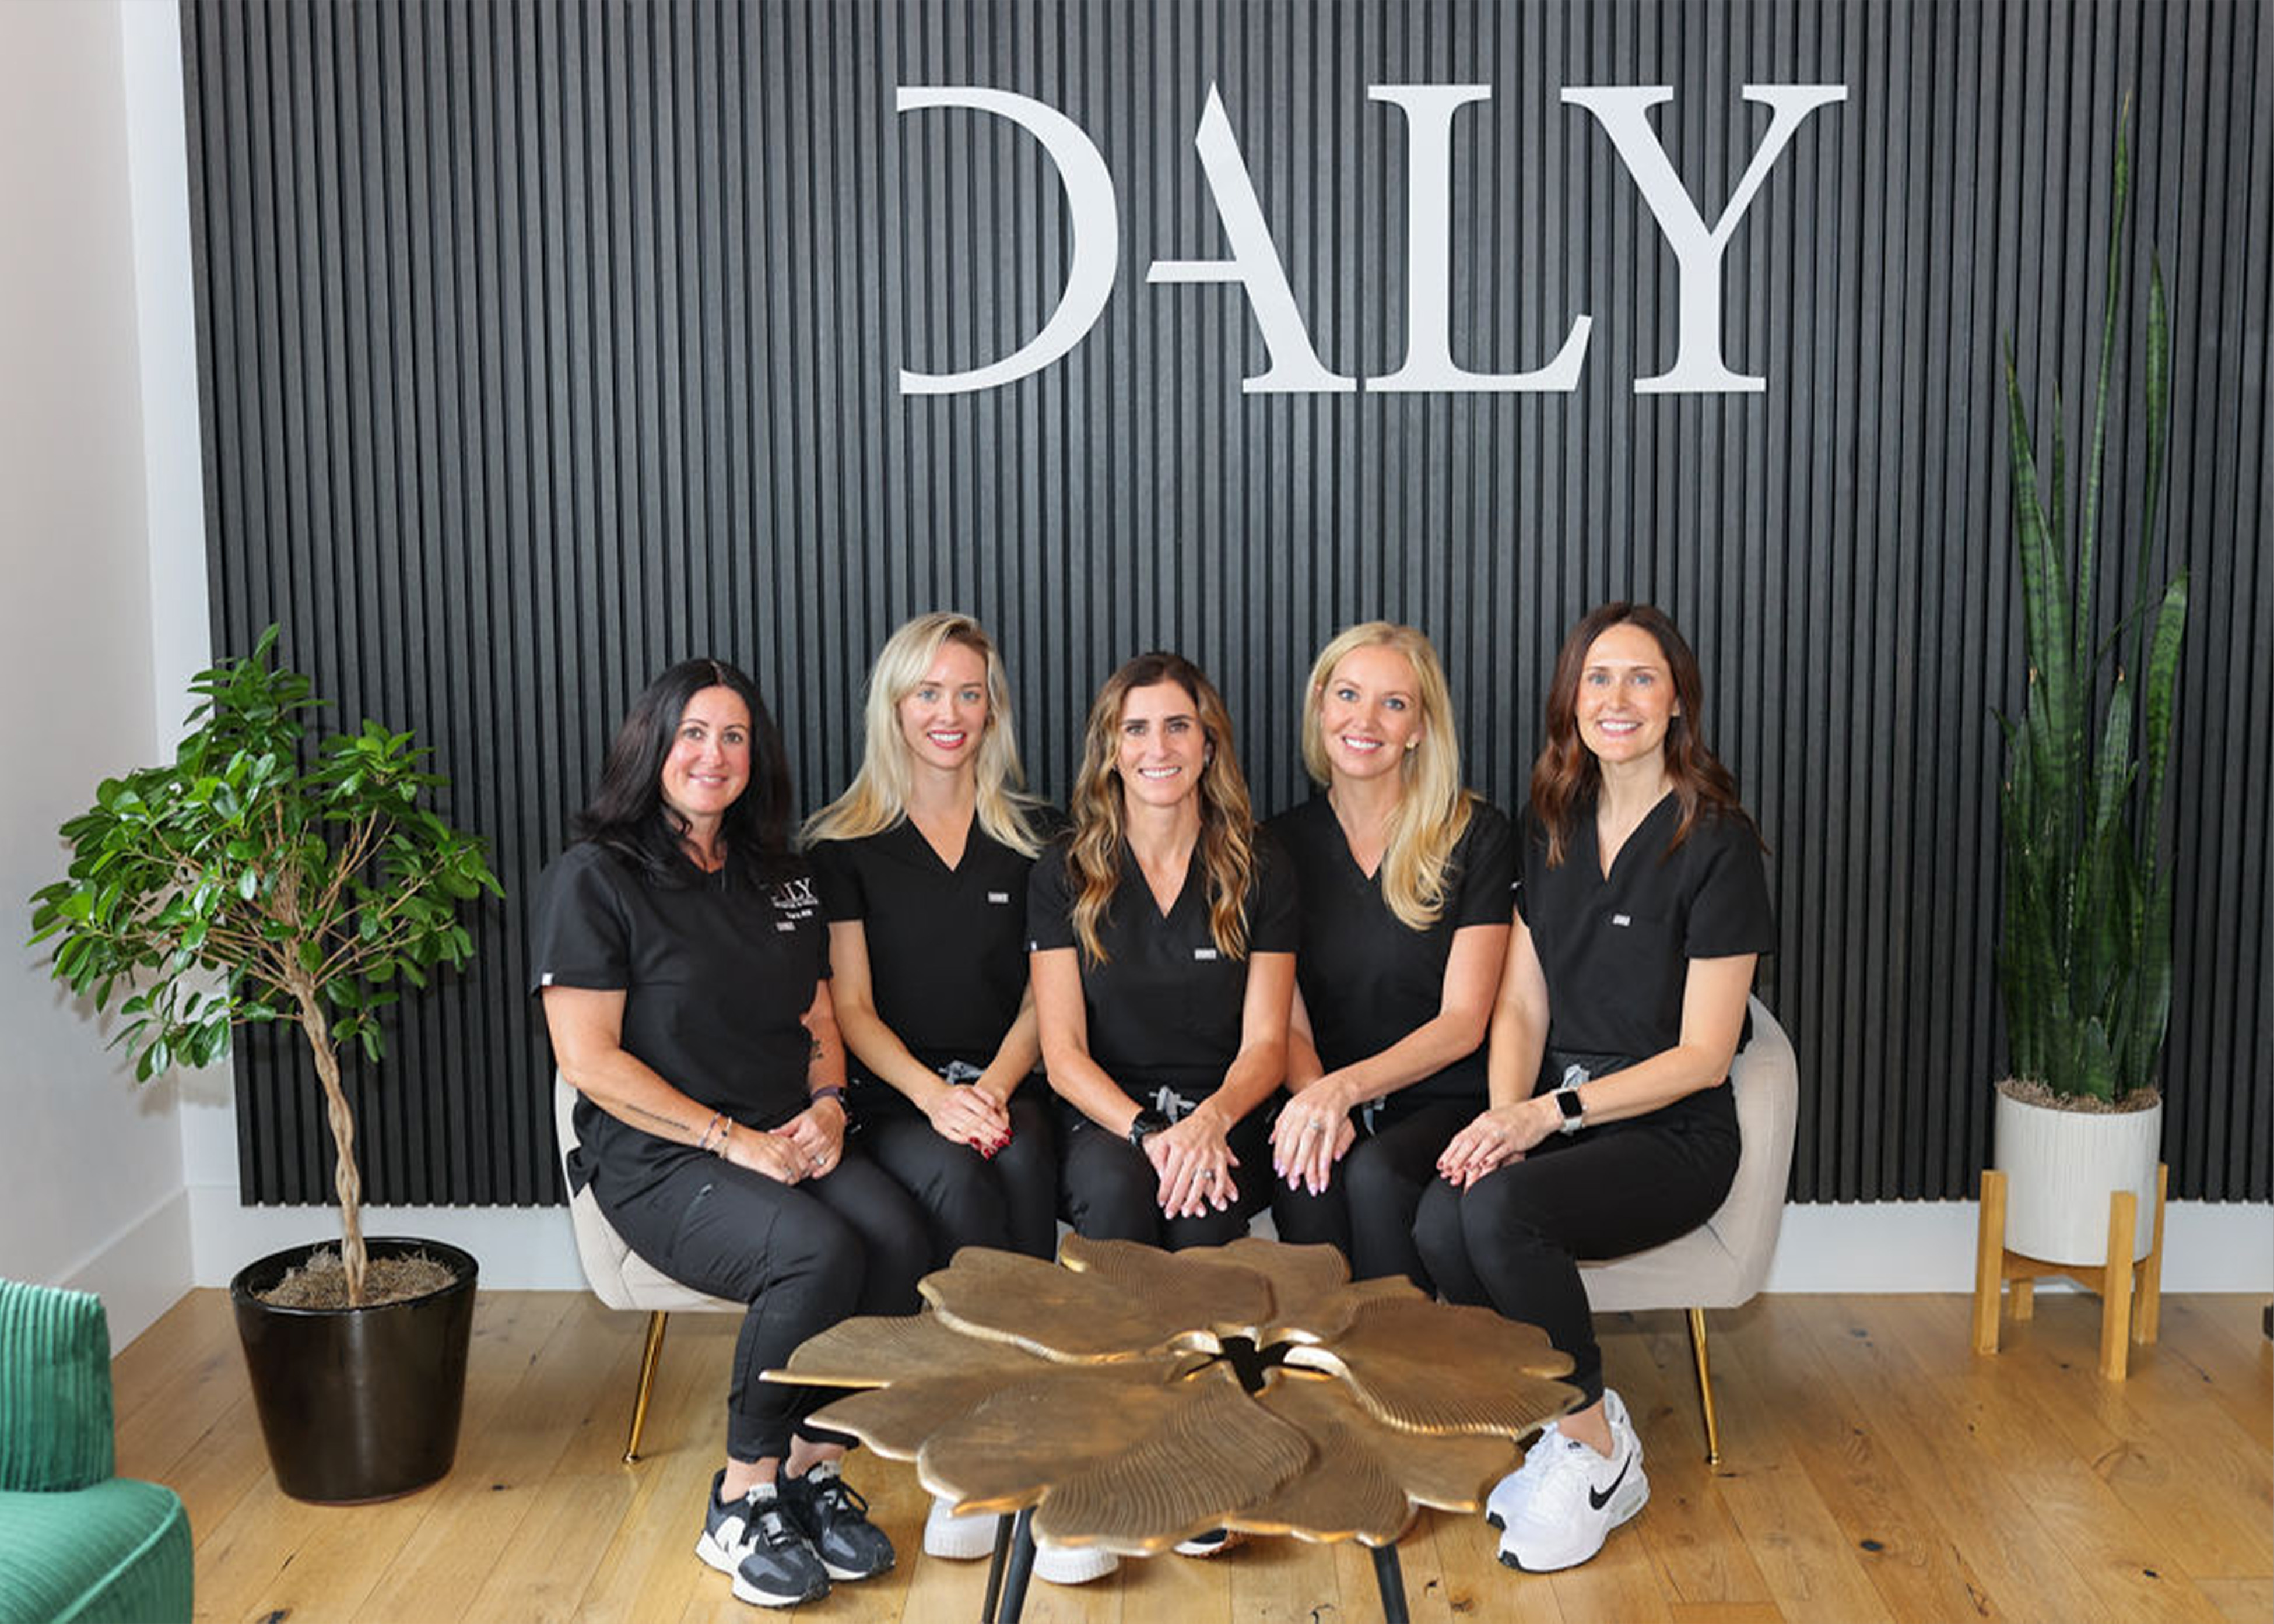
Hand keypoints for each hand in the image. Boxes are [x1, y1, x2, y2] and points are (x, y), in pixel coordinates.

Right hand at [723, 1121, 811, 1183]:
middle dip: (795, 1177)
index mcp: (789, 1142)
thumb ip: (784, 1151)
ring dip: (787, 1182)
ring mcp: (780, 1157)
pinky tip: (772, 1180)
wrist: (734, 1139)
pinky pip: (784, 1180)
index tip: (793, 1174)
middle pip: (802, 1171)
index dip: (800, 1171)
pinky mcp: (770, 1165)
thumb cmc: (749, 1142)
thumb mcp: (772, 1142)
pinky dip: (780, 1184)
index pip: (805, 1162)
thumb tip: (791, 1166)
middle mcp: (787, 1149)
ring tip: (777, 1180)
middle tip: (784, 1179)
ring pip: (794, 1177)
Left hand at [775, 1095, 847, 1177]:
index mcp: (809, 1130)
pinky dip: (821, 1172)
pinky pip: (829, 1166)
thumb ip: (785, 1129)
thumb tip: (771, 1134)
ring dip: (805, 1171)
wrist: (833, 1112)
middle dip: (794, 1166)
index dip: (786, 1156)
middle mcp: (820, 1139)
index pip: (794, 1149)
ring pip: (815, 1164)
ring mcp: (829, 1147)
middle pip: (804, 1158)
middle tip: (787, 1170)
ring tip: (798, 1172)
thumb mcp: (798, 1119)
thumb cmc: (815, 1117)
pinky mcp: (836, 1152)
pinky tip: (813, 1173)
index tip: (780, 1161)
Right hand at [924, 1079, 1012, 1156]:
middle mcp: (952, 1106)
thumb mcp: (970, 1089)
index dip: (996, 1121)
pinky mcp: (940, 1127)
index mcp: (962, 1094)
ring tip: (993, 1143)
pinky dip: (967, 1140)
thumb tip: (995, 1106)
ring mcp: (945, 1117)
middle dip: (992, 1132)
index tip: (1004, 1127)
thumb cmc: (955, 1094)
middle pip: (977, 1122)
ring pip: (967, 1131)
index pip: (983, 1110)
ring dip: (982, 1139)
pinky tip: (976, 1142)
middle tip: (1002, 1139)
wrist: (933, 1096)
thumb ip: (984, 1096)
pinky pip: (956, 1136)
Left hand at [1146, 1108, 1237, 1217]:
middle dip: (1177, 1200)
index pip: (1169, 1175)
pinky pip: (1222, 1177)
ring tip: (1189, 1211)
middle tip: (1171, 1213)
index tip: (1161, 1203)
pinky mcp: (1221, 1158)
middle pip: (1184, 1182)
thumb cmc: (1185, 1130)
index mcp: (1179, 1149)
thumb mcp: (1165, 1137)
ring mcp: (1208, 1157)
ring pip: (1201, 1182)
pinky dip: (1220, 1190)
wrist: (1209, 1118)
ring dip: (1195, 1200)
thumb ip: (1158, 1154)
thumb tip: (1158, 1172)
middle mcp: (1194, 1154)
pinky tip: (1216, 1200)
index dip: (1164, 1191)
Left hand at [1271, 1078, 1358, 1194]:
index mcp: (1293, 1108)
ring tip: (1299, 1174)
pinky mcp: (1334, 1118)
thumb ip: (1283, 1122)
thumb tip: (1271, 1140)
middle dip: (1287, 1158)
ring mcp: (1319, 1114)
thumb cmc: (1317, 1097)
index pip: (1282, 1133)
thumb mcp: (1297, 1105)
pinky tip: (1324, 1167)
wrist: (1340, 1083)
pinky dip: (1325, 1155)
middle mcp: (1304, 1110)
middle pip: (1292, 1138)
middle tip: (1284, 1175)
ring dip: (1302, 1158)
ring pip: (1308, 1140)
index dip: (1279, 1151)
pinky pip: (1329, 1140)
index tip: (1277, 1167)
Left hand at [1436, 1100, 1549, 1188]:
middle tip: (1447, 1172)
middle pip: (1468, 1142)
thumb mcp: (1493, 1122)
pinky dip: (1492, 1157)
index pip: (1460, 1138)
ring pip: (1483, 1145)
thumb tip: (1464, 1150)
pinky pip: (1501, 1149)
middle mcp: (1489, 1125)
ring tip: (1462, 1170)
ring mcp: (1502, 1132)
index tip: (1441, 1164)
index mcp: (1481, 1122)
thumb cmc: (1514, 1119)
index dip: (1449, 1152)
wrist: (1538, 1112)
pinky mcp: (1514, 1140)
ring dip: (1471, 1158)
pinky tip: (1484, 1164)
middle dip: (1456, 1158)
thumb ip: (1480, 1133)